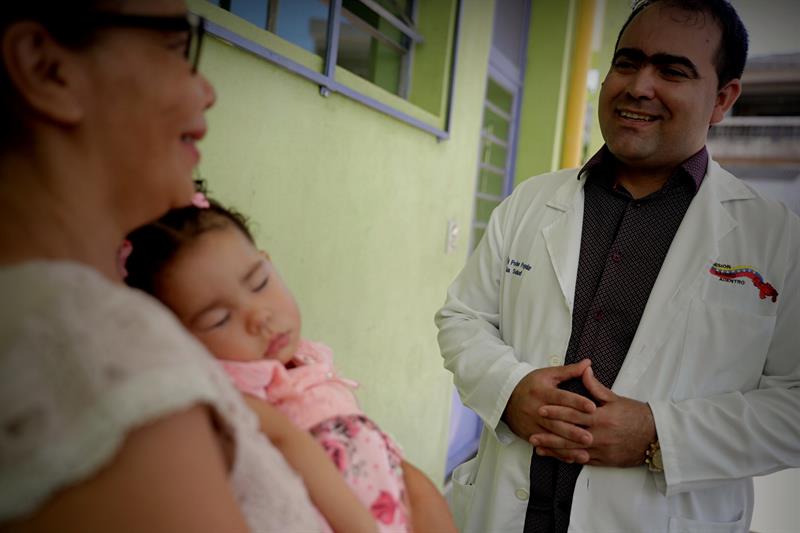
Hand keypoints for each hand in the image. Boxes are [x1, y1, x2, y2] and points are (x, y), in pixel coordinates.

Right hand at [503, 359, 595, 447]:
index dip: (577, 402)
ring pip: (552, 436)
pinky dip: (559, 453)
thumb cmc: (530, 384)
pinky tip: (572, 458)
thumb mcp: (547, 374)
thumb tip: (588, 363)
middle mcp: (537, 409)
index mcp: (542, 392)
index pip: (561, 398)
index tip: (592, 408)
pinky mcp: (530, 435)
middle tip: (590, 437)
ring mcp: (533, 424)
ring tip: (585, 450)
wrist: (504, 397)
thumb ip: (569, 371)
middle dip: (573, 430)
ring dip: (568, 445)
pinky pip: (546, 446)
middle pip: (557, 421)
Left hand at [532, 366, 655, 466]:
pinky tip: (556, 457)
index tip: (541, 409)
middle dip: (549, 435)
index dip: (556, 411)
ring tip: (538, 448)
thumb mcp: (616, 398)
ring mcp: (601, 450)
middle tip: (532, 433)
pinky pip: (583, 460)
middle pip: (569, 435)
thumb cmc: (635, 415)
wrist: (655, 436)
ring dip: (554, 450)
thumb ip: (596, 387)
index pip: (574, 413)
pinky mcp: (604, 460)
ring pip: (573, 451)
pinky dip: (568, 459)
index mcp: (601, 417)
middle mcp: (599, 435)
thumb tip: (584, 370)